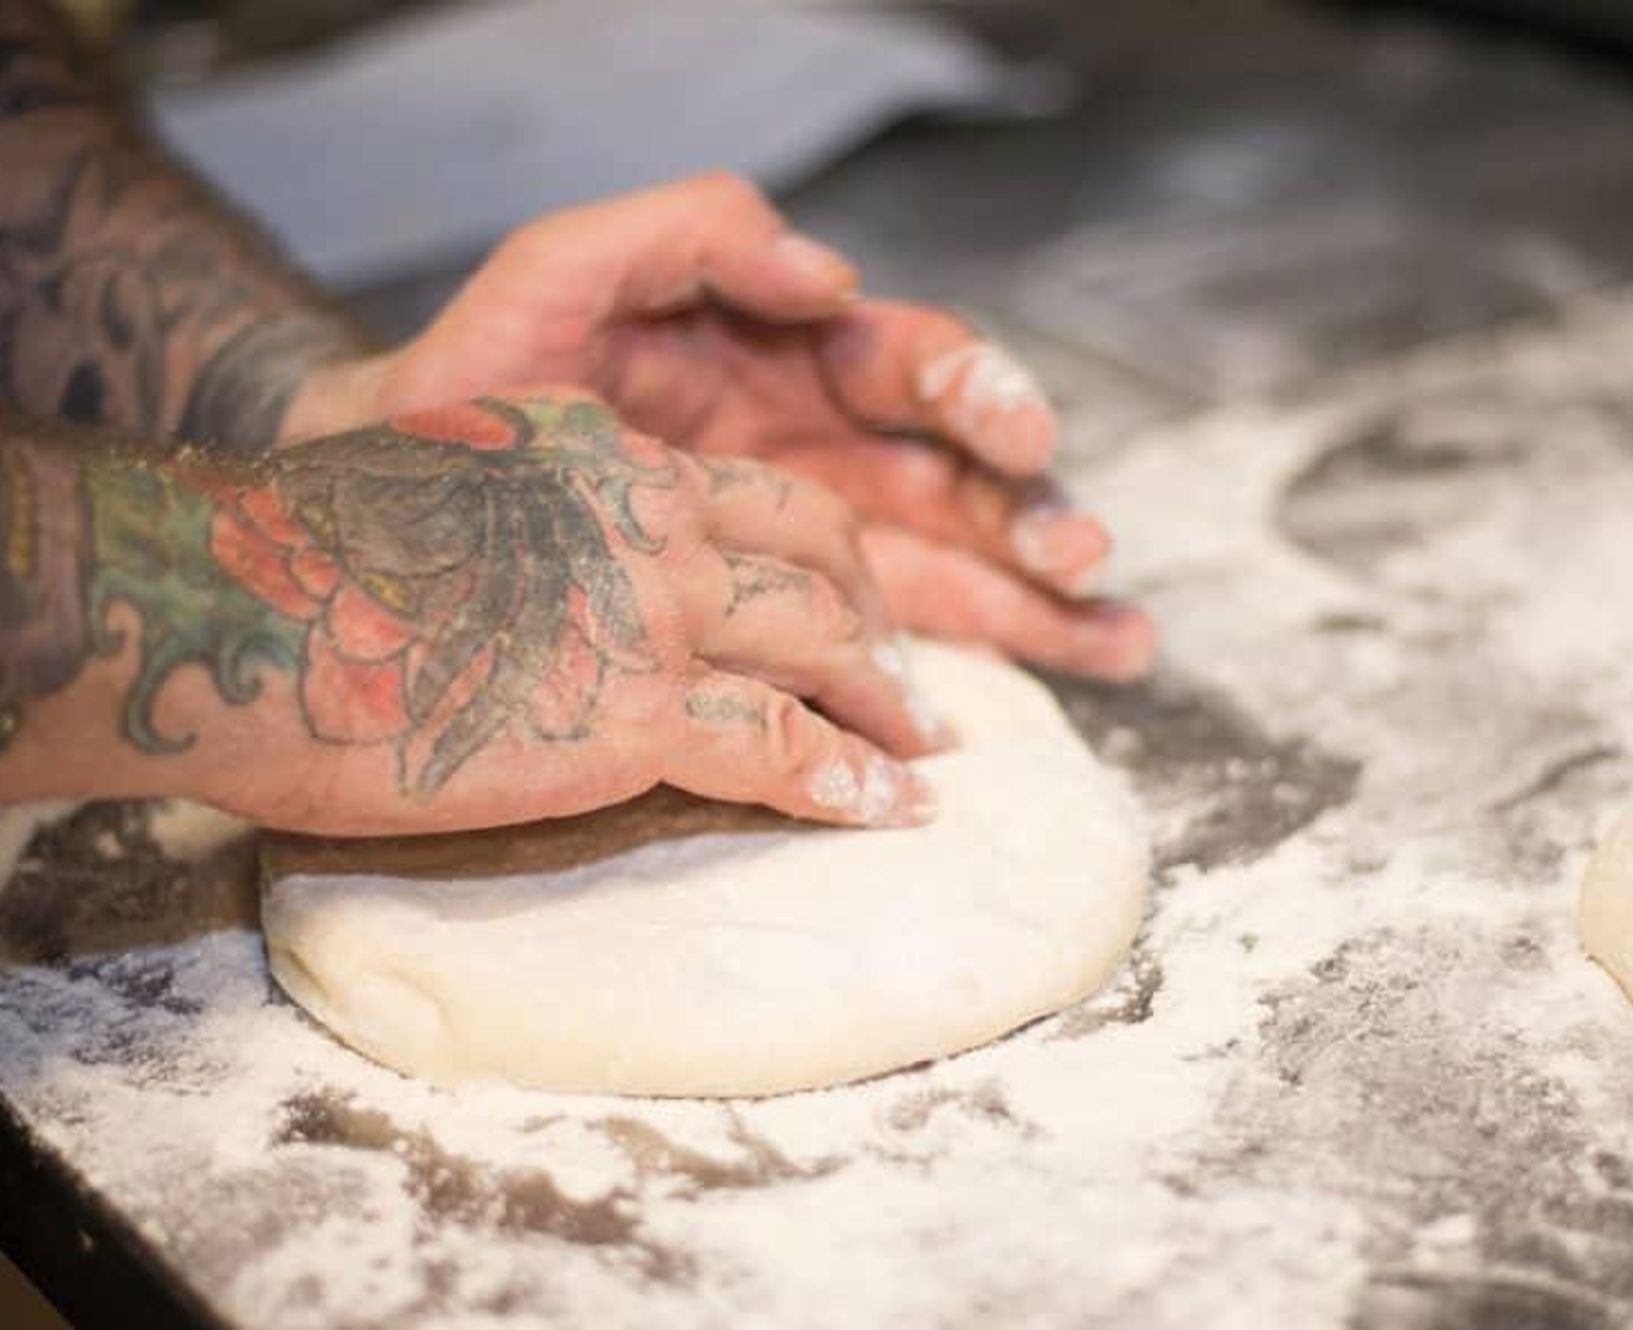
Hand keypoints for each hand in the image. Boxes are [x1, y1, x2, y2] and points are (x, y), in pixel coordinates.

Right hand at [170, 394, 944, 834]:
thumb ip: (530, 530)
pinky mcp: (637, 710)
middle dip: (879, 617)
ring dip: (889, 699)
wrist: (229, 610)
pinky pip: (785, 745)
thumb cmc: (296, 576)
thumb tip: (559, 598)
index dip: (816, 550)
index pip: (747, 492)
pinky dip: (849, 780)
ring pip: (824, 637)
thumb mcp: (441, 499)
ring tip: (924, 747)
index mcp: (597, 450)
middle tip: (907, 675)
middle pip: (819, 548)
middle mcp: (646, 508)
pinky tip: (885, 808)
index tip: (841, 600)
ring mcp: (650, 607)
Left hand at [284, 175, 1154, 680]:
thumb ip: (687, 237)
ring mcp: (819, 528)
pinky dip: (1011, 642)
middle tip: (1075, 553)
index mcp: (779, 354)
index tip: (1006, 428)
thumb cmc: (467, 386)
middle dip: (1028, 505)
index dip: (968, 385)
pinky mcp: (805, 610)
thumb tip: (829, 272)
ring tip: (1115, 635)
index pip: (902, 360)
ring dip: (1046, 589)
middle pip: (958, 467)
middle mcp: (818, 438)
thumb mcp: (560, 277)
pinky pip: (921, 620)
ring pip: (965, 551)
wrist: (384, 506)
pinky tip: (1086, 657)